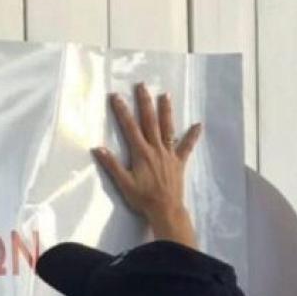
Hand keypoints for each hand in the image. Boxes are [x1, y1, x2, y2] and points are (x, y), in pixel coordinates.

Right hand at [92, 83, 201, 234]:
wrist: (165, 209)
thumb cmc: (143, 198)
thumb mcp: (124, 183)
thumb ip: (112, 165)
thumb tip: (98, 148)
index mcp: (141, 153)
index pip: (130, 127)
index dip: (122, 111)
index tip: (116, 96)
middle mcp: (156, 149)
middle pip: (150, 121)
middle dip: (145, 103)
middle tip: (142, 86)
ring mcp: (169, 154)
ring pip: (167, 128)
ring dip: (166, 111)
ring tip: (165, 95)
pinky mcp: (179, 162)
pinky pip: (186, 146)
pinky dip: (192, 136)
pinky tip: (198, 125)